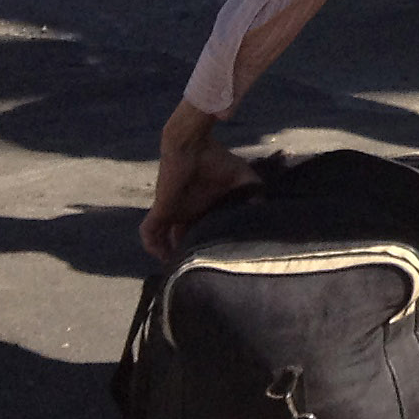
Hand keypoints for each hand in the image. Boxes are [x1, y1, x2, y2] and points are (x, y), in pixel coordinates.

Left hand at [143, 100, 256, 260]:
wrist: (193, 145)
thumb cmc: (217, 159)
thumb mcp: (244, 179)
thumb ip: (256, 194)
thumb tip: (269, 210)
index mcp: (203, 208)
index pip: (201, 233)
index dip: (203, 247)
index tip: (213, 261)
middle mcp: (187, 213)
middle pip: (181, 241)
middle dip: (185, 256)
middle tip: (194, 273)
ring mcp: (172, 212)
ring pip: (163, 241)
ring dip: (168, 255)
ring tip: (177, 270)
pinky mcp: (161, 210)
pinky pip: (148, 232)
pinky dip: (152, 245)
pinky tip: (162, 256)